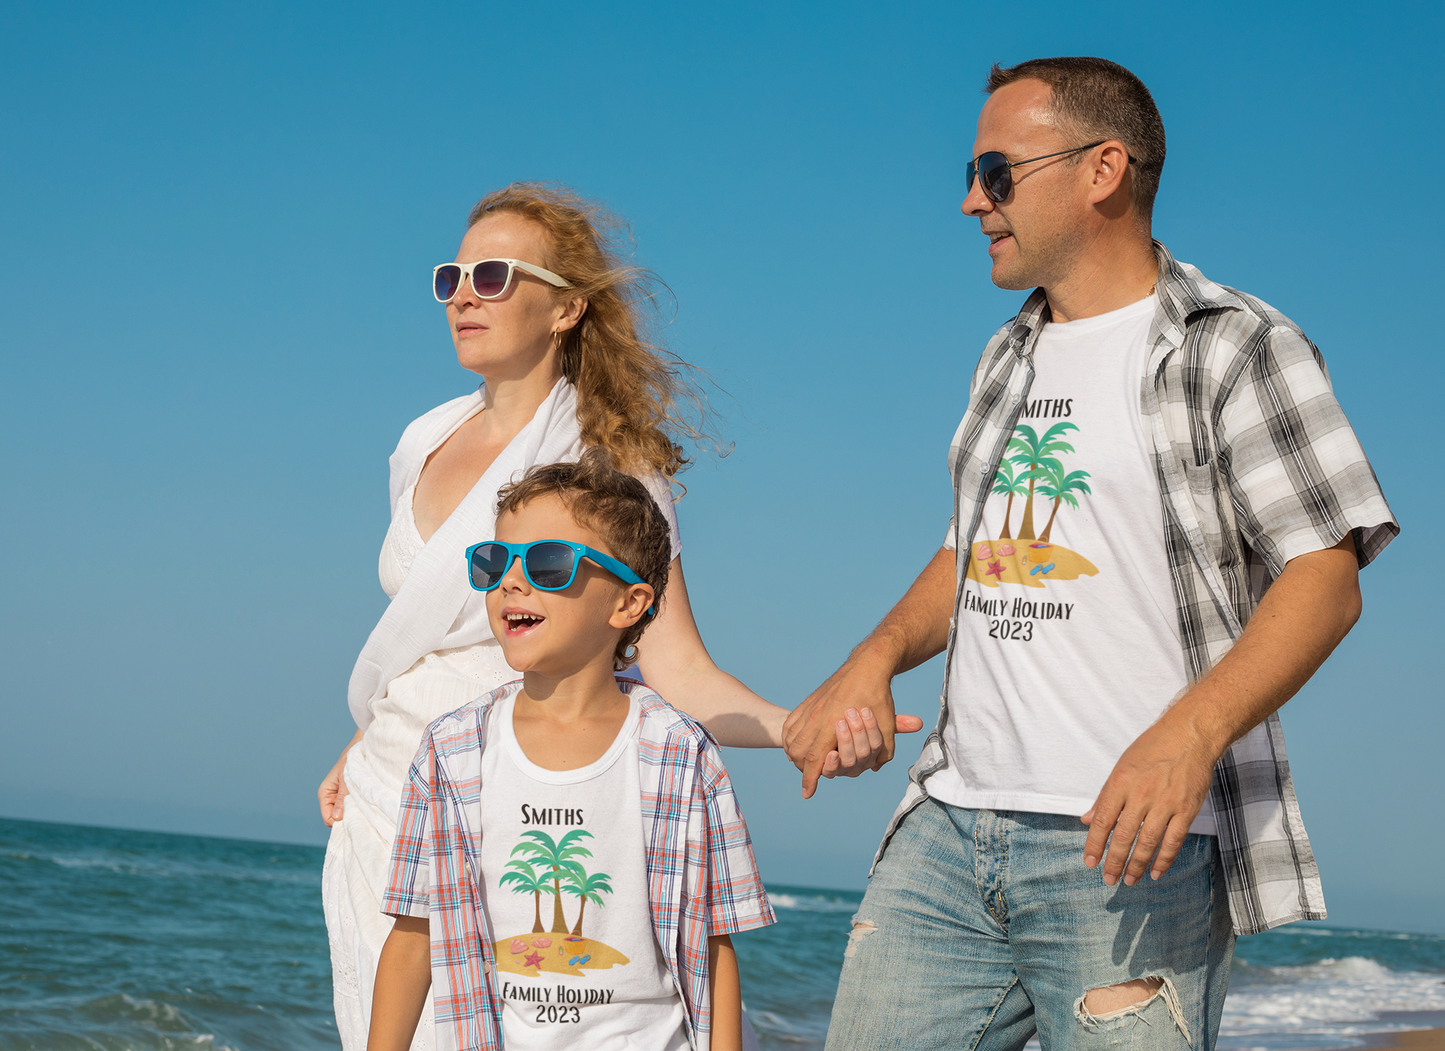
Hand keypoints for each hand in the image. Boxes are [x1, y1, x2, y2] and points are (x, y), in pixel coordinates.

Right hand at [319, 732, 360, 825]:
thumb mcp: (346, 780)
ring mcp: (339, 796)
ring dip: (354, 811)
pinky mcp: (348, 794)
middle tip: (361, 813)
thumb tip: (337, 818)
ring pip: (344, 813)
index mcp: (325, 794)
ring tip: (364, 805)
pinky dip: (358, 806)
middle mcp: (330, 797)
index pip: (328, 819)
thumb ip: (342, 799)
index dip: (338, 822)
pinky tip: (366, 802)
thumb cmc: (352, 761)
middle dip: (347, 817)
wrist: (361, 748)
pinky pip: (351, 806)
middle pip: (336, 818)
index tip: (353, 818)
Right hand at [784, 657, 923, 798]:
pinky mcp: (809, 702)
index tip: (807, 793)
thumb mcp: (887, 725)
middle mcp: (816, 717)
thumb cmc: (877, 696)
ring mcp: (810, 708)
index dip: (810, 779)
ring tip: (802, 763)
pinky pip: (790, 725)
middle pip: (798, 752)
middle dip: (801, 769)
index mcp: (833, 725)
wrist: (867, 666)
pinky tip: (796, 744)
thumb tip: (876, 766)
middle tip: (808, 777)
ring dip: (794, 754)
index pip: (814, 760)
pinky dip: (790, 738)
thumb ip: (883, 750)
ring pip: (791, 739)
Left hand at [1081, 716, 1216, 884]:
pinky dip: (1164, 859)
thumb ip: (1105, 796)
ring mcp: (1166, 803)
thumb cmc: (1153, 748)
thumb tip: (1088, 820)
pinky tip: (1155, 872)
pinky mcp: (1187, 810)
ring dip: (1137, 865)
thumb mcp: (1122, 766)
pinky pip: (1173, 841)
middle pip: (1123, 836)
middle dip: (1114, 861)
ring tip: (1129, 880)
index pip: (1103, 820)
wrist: (1190, 735)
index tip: (1089, 862)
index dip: (1095, 844)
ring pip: (1148, 842)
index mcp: (1121, 782)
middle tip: (1108, 879)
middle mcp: (1141, 794)